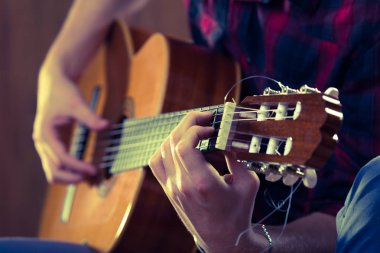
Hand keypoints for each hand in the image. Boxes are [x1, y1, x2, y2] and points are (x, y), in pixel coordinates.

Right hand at [33, 67, 107, 183]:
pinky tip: (82, 169)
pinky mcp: (51, 145)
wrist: (54, 84)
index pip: (62, 158)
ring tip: (88, 176)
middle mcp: (42, 142)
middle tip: (91, 177)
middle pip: (53, 171)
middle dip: (72, 177)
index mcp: (45, 133)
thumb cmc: (64, 93)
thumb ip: (90, 117)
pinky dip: (68, 170)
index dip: (78, 166)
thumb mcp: (77, 103)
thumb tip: (106, 126)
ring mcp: (45, 146)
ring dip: (69, 177)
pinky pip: (56, 165)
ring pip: (52, 171)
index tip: (94, 170)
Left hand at [149, 111, 259, 251]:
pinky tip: (179, 143)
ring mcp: (172, 188)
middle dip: (188, 122)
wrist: (222, 239)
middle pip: (173, 142)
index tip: (212, 126)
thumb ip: (238, 158)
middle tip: (203, 117)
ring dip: (177, 133)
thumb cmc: (238, 212)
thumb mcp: (248, 183)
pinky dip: (165, 147)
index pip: (184, 145)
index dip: (196, 128)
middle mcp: (182, 184)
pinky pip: (156, 162)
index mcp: (202, 183)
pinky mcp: (169, 190)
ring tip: (193, 128)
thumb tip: (228, 137)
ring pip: (162, 150)